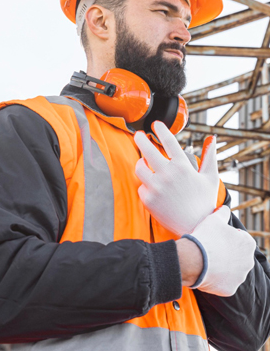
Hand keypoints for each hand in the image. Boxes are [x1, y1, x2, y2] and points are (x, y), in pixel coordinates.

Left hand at [134, 121, 219, 235]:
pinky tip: (151, 185)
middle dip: (141, 138)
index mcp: (183, 166)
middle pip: (148, 149)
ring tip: (144, 162)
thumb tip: (212, 138)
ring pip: (139, 167)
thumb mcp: (210, 178)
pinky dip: (145, 184)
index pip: (169, 141)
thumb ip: (210, 156)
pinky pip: (141, 185)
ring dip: (141, 162)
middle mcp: (168, 174)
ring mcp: (156, 187)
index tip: (156, 124)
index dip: (161, 129)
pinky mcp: (148, 199)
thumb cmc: (203, 202)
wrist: (195, 227)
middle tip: (139, 135)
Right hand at [185, 205, 255, 295]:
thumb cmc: (205, 238)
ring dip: (223, 267)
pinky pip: (224, 283)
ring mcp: (239, 277)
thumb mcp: (214, 219)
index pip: (240, 240)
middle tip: (212, 251)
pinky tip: (207, 273)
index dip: (227, 238)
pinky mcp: (230, 289)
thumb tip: (224, 208)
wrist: (192, 259)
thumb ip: (223, 212)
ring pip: (232, 271)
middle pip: (238, 256)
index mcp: (248, 244)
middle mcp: (249, 262)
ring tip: (208, 262)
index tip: (216, 239)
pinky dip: (217, 280)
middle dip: (227, 254)